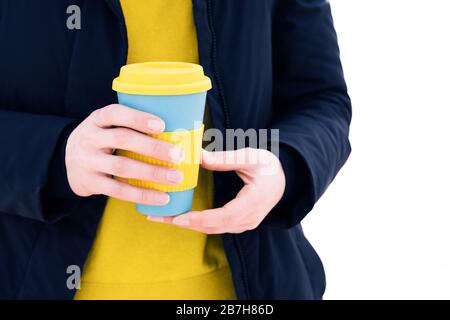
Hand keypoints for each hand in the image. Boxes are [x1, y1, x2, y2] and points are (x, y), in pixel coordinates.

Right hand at [65, 104, 184, 204]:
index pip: (114, 113)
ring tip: (176, 177)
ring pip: (122, 167)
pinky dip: (142, 194)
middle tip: (178, 155)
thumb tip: (177, 131)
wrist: (66, 162)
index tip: (162, 125)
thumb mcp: (106, 127)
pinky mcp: (89, 183)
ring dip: (152, 172)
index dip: (138, 118)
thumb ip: (131, 126)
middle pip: (122, 139)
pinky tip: (162, 197)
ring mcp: (87, 161)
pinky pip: (118, 190)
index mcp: (97, 119)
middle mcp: (89, 138)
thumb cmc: (101, 141)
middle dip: (153, 148)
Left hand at [147, 148, 285, 233]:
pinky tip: (181, 217)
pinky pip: (216, 227)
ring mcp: (246, 223)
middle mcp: (250, 217)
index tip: (179, 218)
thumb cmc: (268, 166)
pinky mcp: (240, 223)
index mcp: (255, 200)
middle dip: (186, 224)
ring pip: (214, 229)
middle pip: (215, 226)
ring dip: (189, 225)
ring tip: (163, 218)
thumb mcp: (250, 156)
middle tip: (159, 218)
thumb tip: (197, 156)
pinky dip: (198, 223)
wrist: (284, 180)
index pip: (225, 216)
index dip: (201, 219)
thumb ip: (225, 158)